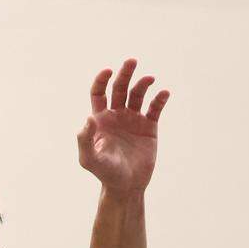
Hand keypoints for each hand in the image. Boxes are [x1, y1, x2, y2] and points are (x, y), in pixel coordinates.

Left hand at [78, 59, 169, 194]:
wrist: (126, 186)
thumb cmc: (105, 173)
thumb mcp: (89, 159)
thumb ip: (85, 139)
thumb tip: (89, 118)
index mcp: (101, 119)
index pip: (99, 92)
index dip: (102, 79)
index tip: (108, 71)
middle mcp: (117, 115)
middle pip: (120, 87)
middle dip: (125, 73)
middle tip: (132, 61)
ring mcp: (134, 120)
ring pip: (138, 95)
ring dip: (143, 84)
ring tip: (150, 78)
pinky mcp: (149, 128)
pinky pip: (155, 109)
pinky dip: (159, 99)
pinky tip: (163, 93)